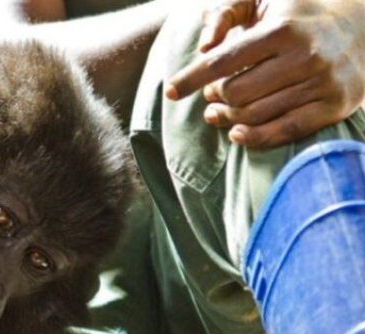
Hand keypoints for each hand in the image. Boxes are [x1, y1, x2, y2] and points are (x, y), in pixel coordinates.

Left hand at [165, 0, 364, 147]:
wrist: (361, 25)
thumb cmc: (297, 13)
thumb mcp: (262, 0)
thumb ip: (226, 13)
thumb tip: (204, 46)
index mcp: (282, 28)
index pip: (222, 62)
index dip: (191, 79)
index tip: (170, 91)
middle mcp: (304, 56)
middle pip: (236, 93)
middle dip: (214, 97)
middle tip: (210, 96)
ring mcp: (322, 83)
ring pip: (255, 115)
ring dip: (228, 118)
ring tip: (216, 113)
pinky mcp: (334, 105)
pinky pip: (285, 131)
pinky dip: (255, 137)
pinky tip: (236, 133)